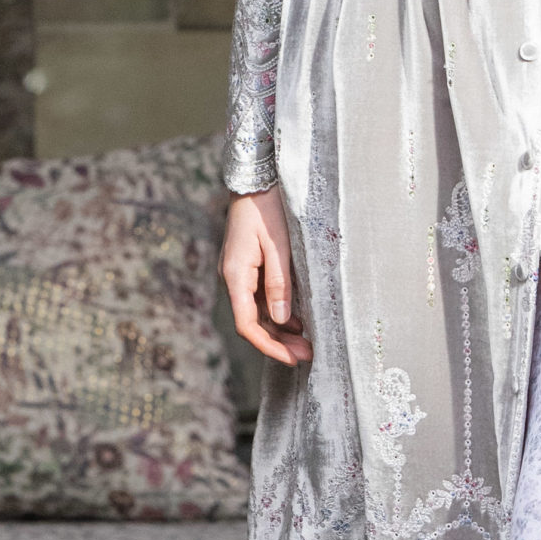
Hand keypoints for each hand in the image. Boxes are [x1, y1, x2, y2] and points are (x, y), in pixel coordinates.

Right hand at [221, 187, 313, 366]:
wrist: (255, 180)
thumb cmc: (268, 208)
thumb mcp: (279, 246)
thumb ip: (280, 284)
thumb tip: (282, 320)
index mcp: (235, 275)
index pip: (247, 324)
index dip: (269, 346)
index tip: (292, 359)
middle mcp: (232, 278)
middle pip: (252, 323)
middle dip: (278, 342)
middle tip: (307, 354)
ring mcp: (239, 274)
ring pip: (257, 313)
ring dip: (280, 330)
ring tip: (307, 341)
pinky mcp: (248, 268)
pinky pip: (260, 298)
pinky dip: (278, 312)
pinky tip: (298, 319)